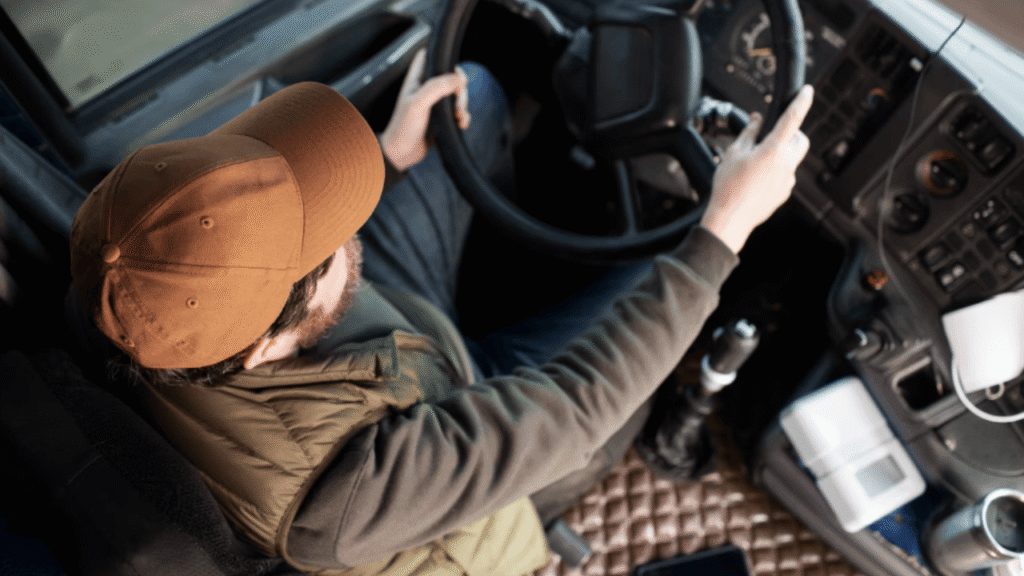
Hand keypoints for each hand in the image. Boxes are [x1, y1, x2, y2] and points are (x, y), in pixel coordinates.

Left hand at [380, 48, 469, 170]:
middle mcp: (426, 89)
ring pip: (457, 94)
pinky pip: (458, 112)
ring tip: (458, 116)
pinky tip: (461, 124)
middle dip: (460, 87)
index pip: (428, 56)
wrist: (401, 153)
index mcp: (416, 80)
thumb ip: (437, 87)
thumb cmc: (403, 127)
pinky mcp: (441, 118)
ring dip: (463, 104)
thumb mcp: (418, 103)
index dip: (440, 56)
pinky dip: (464, 116)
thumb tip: (459, 79)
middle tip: (458, 102)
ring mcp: (434, 103)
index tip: (451, 68)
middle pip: (450, 76)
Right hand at [700, 85, 813, 252]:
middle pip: (801, 140)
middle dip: (792, 134)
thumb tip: (757, 120)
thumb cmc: (728, 187)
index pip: (793, 118)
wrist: (730, 218)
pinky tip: (757, 179)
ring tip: (757, 163)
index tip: (808, 91)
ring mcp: (788, 180)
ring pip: (792, 158)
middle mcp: (786, 164)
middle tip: (773, 136)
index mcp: (773, 150)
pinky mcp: (785, 192)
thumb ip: (749, 132)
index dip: (802, 101)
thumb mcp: (733, 153)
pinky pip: (786, 175)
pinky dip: (776, 172)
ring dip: (781, 154)